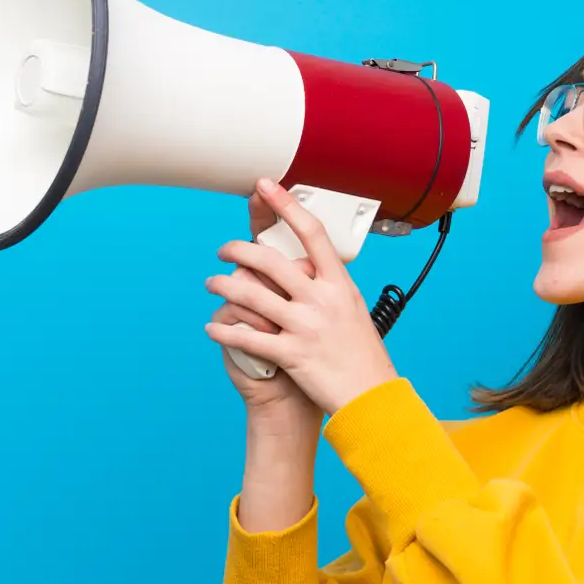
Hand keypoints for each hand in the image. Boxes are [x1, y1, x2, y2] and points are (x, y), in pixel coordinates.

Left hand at [203, 179, 398, 415]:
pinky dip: (225, 331)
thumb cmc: (363, 356)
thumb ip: (331, 288)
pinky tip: (212, 327)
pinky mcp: (292, 354)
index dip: (287, 206)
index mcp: (339, 285)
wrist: (371, 397)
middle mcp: (322, 300)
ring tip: (212, 283)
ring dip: (224, 286)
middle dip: (239, 251)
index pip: (312, 234)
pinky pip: (249, 338)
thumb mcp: (354, 310)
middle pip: (271, 262)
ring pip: (253, 296)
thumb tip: (312, 268)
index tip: (266, 186)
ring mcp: (306, 327)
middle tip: (224, 250)